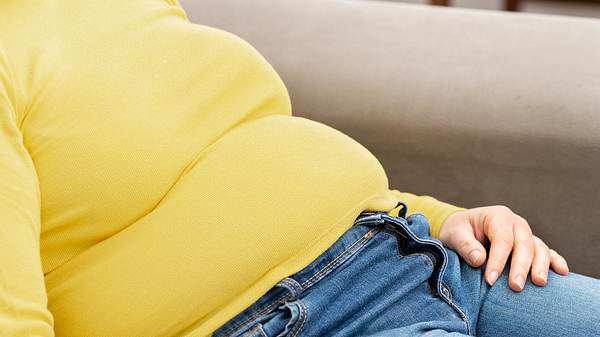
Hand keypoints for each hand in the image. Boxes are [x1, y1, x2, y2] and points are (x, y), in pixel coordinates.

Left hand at [437, 206, 568, 291]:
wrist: (464, 228)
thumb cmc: (459, 231)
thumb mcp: (455, 234)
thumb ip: (465, 245)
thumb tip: (480, 260)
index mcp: (497, 217)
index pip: (502, 239)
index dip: (498, 260)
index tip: (490, 280)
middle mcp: (515, 224)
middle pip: (524, 244)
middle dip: (521, 267)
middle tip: (515, 286)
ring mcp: (526, 234)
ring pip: (539, 248)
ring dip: (541, 266)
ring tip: (539, 283)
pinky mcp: (531, 245)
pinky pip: (547, 251)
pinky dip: (555, 261)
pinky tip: (562, 272)